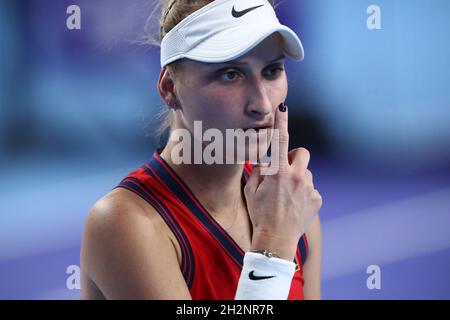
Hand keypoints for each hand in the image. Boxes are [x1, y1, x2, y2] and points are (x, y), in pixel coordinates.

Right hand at [244, 103, 322, 260]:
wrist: (275, 240)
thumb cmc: (259, 214)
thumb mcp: (250, 189)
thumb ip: (260, 170)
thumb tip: (268, 161)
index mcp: (277, 171)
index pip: (279, 140)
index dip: (281, 120)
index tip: (283, 106)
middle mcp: (296, 176)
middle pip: (301, 153)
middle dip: (294, 158)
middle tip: (284, 173)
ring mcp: (309, 188)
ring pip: (306, 173)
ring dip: (298, 180)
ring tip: (287, 198)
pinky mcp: (317, 199)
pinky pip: (311, 189)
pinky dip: (304, 194)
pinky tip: (295, 207)